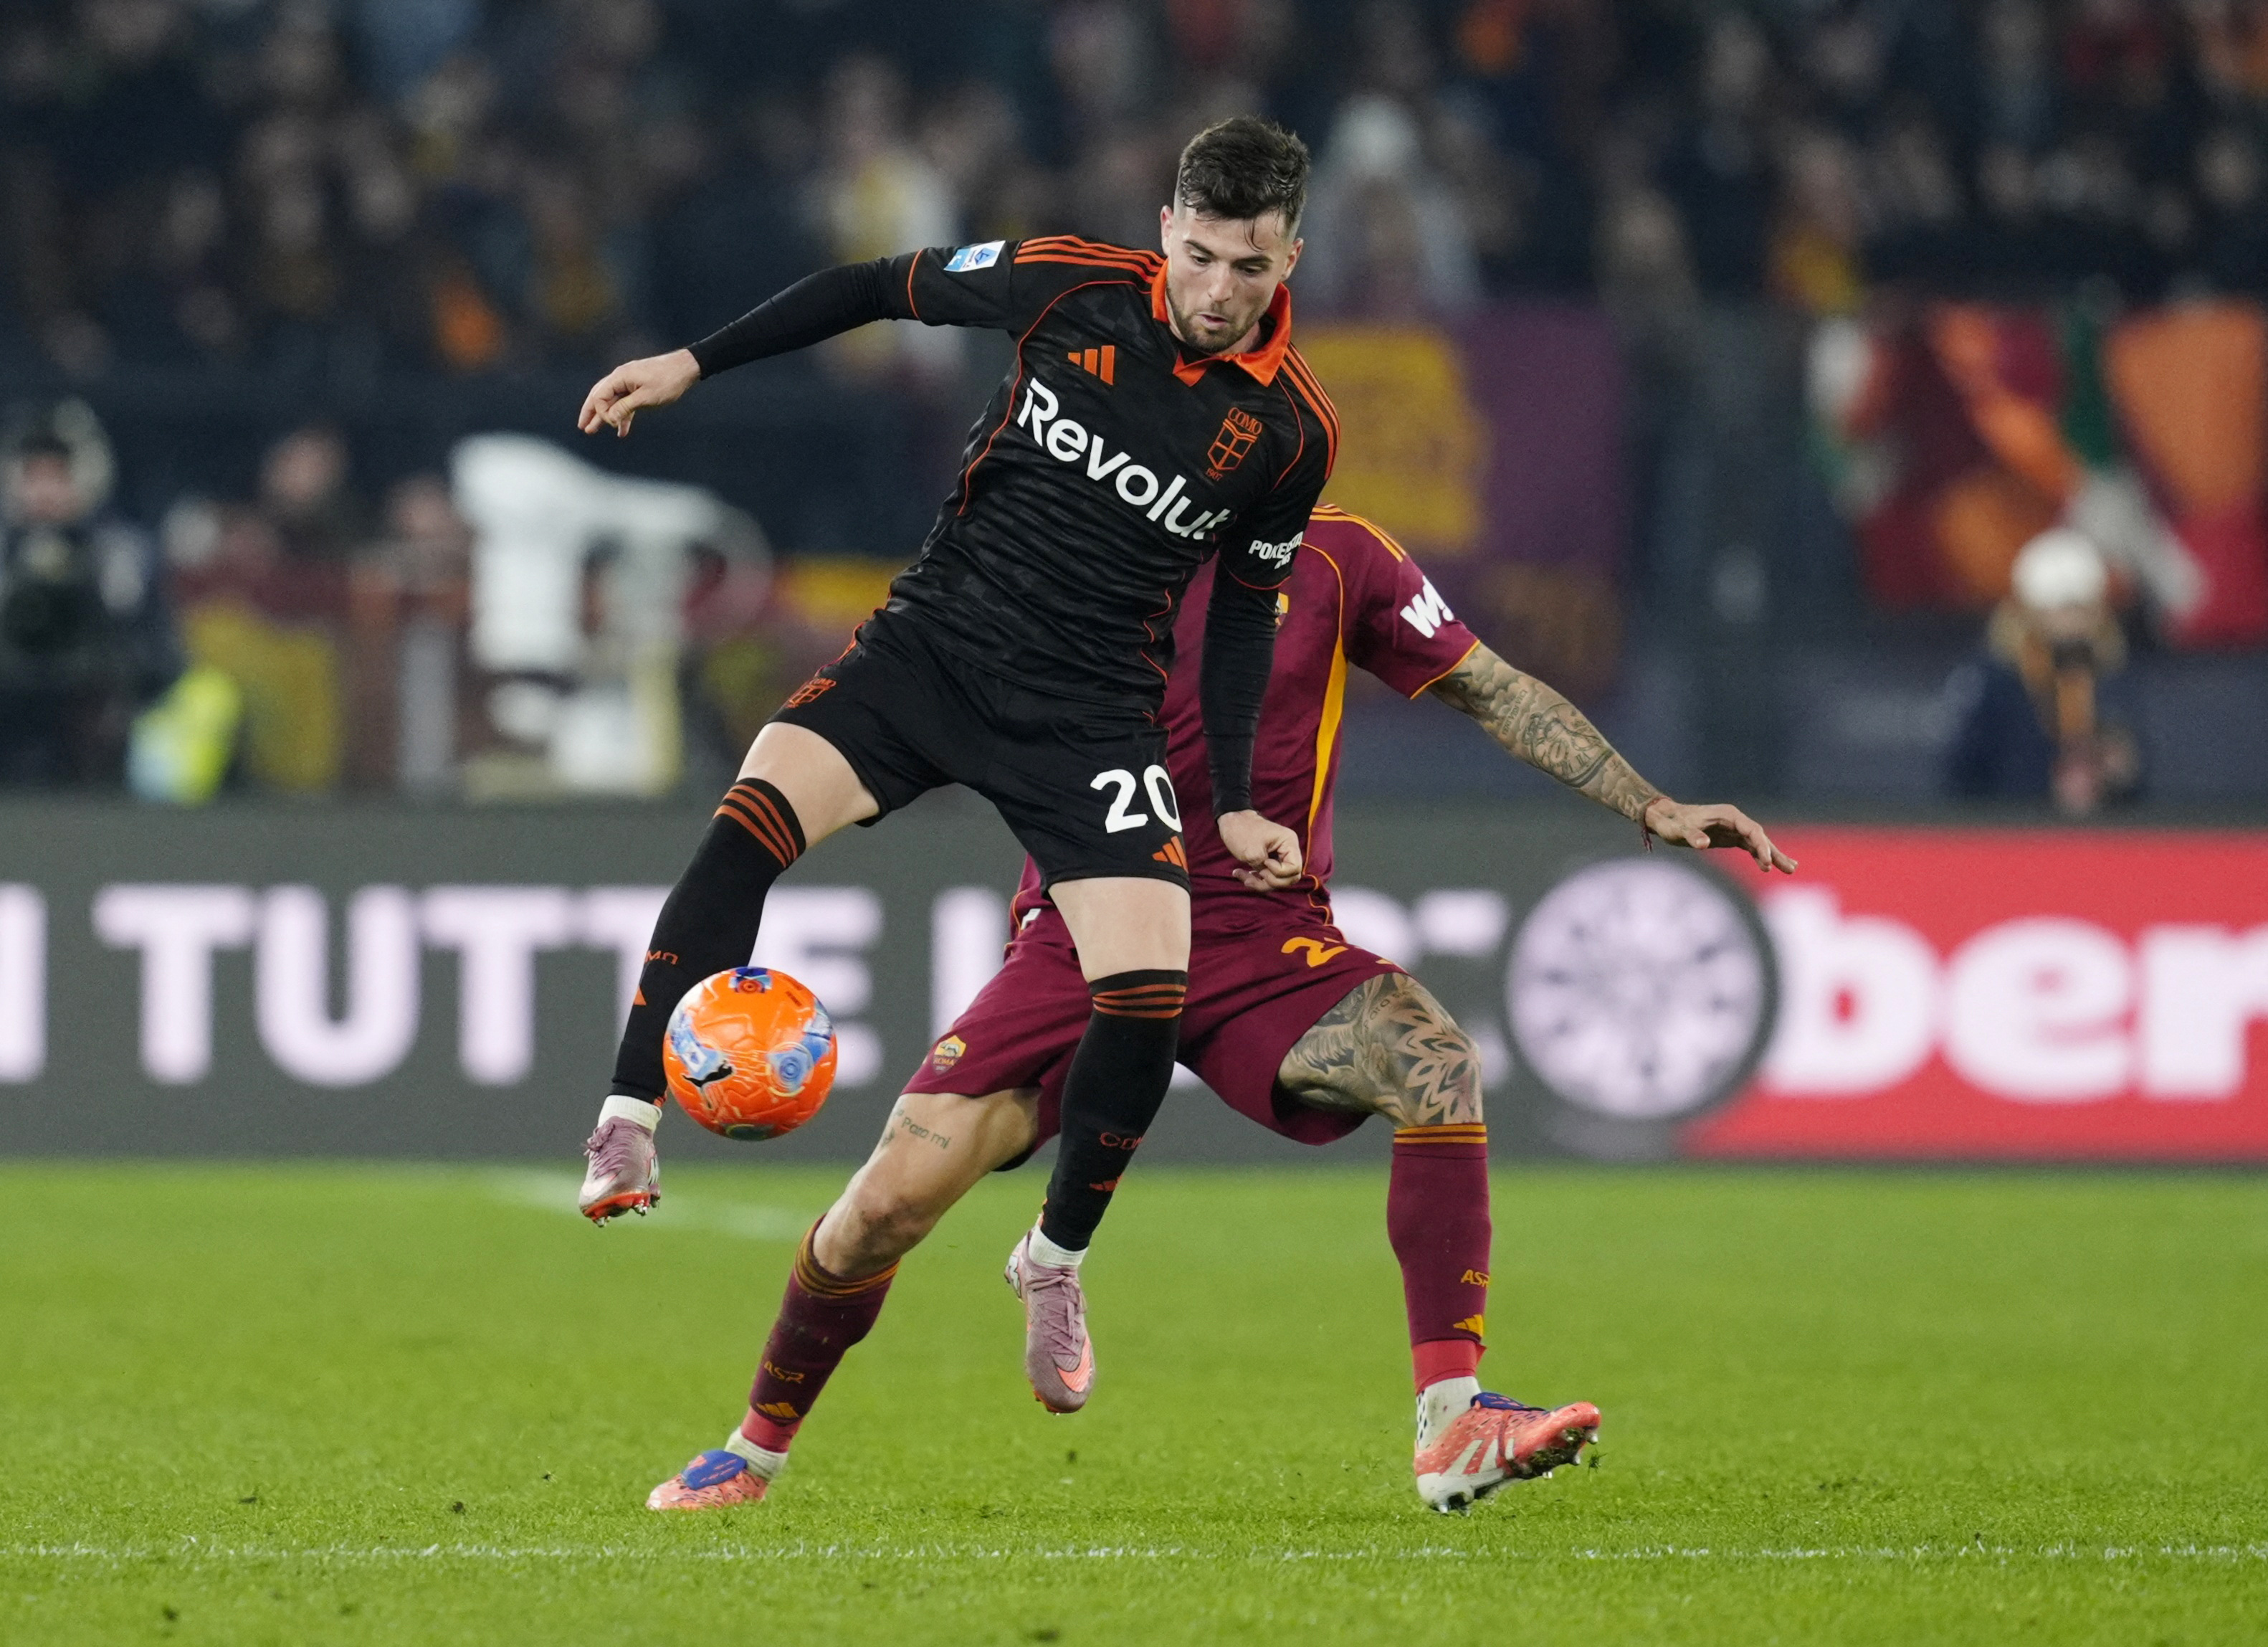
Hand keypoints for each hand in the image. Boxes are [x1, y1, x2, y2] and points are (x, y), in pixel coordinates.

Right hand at [577, 348, 700, 437]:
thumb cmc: (667, 381)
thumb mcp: (646, 397)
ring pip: (612, 401)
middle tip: (582, 427)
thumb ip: (626, 407)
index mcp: (620, 377)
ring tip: (593, 430)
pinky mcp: (638, 387)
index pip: (599, 396)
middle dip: (591, 412)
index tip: (612, 423)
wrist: (686, 368)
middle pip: (599, 396)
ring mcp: (629, 382)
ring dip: (604, 416)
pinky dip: (623, 416)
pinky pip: (625, 402)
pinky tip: (622, 431)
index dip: (601, 412)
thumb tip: (609, 417)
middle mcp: (621, 377)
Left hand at [1217, 810, 1303, 890]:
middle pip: (1289, 878)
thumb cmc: (1241, 832)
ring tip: (1240, 875)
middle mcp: (1288, 850)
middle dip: (1270, 881)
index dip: (1279, 872)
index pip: (1295, 868)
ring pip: (1278, 880)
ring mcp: (1280, 856)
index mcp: (1289, 843)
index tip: (1264, 863)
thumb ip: (1265, 870)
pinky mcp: (1270, 861)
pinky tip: (1239, 873)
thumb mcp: (1253, 853)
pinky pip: (1268, 877)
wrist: (1230, 821)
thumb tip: (1271, 881)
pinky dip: (1255, 879)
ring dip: (1259, 883)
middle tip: (1254, 873)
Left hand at [1642, 796, 1796, 873]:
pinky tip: (1770, 867)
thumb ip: (1693, 836)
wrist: (1665, 818)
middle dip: (1774, 852)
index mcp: (1728, 815)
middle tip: (1790, 868)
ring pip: (1758, 842)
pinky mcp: (1730, 837)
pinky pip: (1749, 847)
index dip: (1761, 846)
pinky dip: (1760, 856)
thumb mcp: (1679, 831)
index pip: (1752, 830)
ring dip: (1772, 855)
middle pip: (1760, 836)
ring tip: (1791, 869)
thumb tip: (1703, 844)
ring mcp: (1733, 828)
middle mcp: (1734, 820)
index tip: (1767, 862)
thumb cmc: (1672, 823)